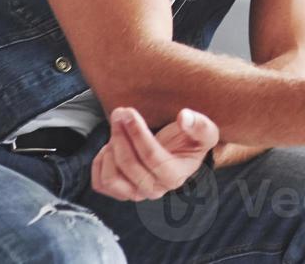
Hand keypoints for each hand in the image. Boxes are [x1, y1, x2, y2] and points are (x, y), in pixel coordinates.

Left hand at [91, 106, 218, 201]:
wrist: (179, 154)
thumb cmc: (191, 141)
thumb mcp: (205, 131)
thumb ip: (199, 125)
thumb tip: (184, 117)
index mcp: (175, 176)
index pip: (152, 157)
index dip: (137, 133)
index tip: (129, 112)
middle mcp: (155, 190)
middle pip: (129, 164)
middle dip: (120, 135)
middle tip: (120, 112)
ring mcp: (135, 193)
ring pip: (111, 178)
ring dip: (109, 150)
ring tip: (117, 130)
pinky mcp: (120, 192)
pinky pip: (100, 183)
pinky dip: (99, 163)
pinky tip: (109, 145)